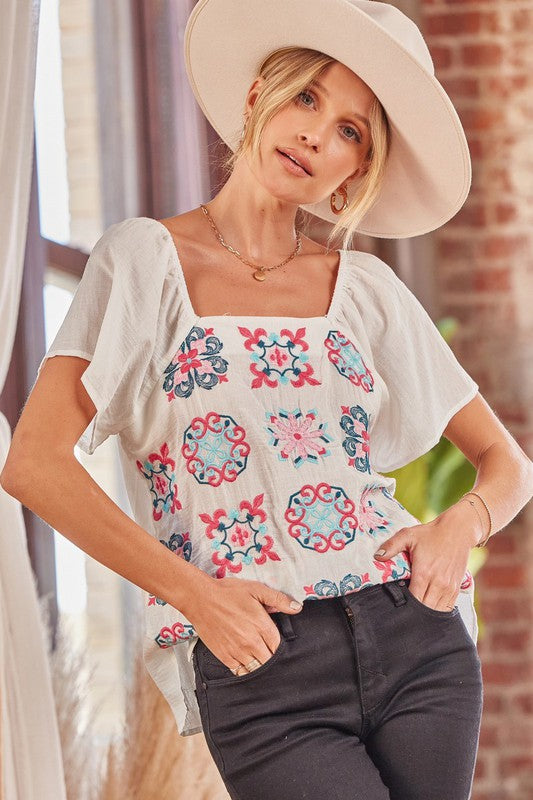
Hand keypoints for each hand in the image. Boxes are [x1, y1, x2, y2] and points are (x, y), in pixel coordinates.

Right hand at [185, 576, 302, 672]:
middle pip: (270, 660)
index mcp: (261, 626)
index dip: (280, 645)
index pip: (279, 646)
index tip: (276, 641)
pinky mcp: (224, 657)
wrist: (200, 598)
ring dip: (260, 664)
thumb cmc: (228, 592)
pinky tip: (246, 661)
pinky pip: (240, 672)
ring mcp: (237, 651)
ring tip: (258, 656)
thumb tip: (298, 608)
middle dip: (271, 656)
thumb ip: (278, 599)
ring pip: (257, 668)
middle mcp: (251, 642)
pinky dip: (246, 669)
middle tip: (268, 649)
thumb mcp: (256, 590)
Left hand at [373, 503, 481, 611]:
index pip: (413, 600)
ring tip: (415, 612)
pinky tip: (429, 609)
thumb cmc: (430, 534)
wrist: (458, 531)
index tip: (397, 604)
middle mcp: (438, 583)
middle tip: (404, 612)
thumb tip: (377, 556)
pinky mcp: (456, 588)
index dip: (404, 605)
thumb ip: (391, 546)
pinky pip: (447, 608)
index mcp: (424, 573)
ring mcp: (449, 587)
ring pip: (436, 611)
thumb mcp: (407, 535)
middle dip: (414, 612)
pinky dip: (438, 611)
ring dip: (426, 613)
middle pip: (425, 609)